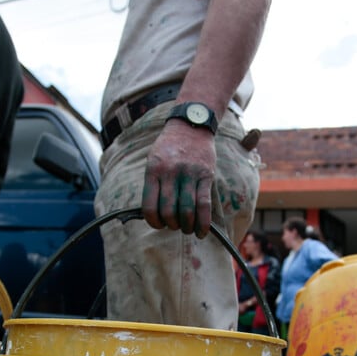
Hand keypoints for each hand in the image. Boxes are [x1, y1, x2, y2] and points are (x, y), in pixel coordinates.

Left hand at [142, 121, 215, 237]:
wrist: (192, 124)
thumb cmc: (170, 147)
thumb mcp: (154, 160)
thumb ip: (154, 184)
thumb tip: (156, 214)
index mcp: (153, 170)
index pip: (150, 206)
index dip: (154, 222)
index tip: (158, 225)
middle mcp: (170, 172)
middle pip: (169, 211)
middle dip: (171, 225)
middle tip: (175, 225)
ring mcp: (189, 174)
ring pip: (187, 211)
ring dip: (187, 226)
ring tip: (188, 228)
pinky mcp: (206, 175)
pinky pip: (204, 204)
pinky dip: (203, 223)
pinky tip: (201, 231)